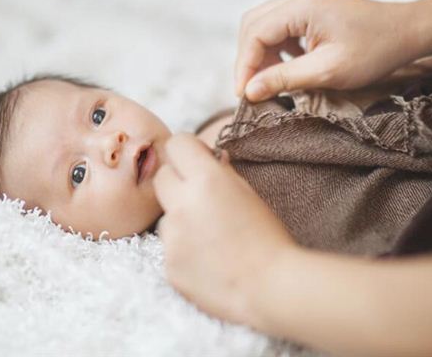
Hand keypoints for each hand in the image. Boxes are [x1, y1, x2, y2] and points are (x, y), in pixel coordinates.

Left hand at [154, 133, 293, 323]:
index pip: (177, 144)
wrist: (270, 287)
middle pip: (161, 176)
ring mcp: (172, 236)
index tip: (196, 160)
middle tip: (200, 196)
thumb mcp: (249, 193)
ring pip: (165, 215)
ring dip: (180, 219)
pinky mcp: (168, 264)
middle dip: (177, 181)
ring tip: (209, 237)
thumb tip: (208, 157)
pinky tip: (207, 259)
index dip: (187, 150)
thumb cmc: (268, 238)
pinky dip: (183, 249)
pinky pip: (168, 247)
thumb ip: (222, 172)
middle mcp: (183, 203)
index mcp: (207, 180)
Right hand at [234, 0, 418, 100]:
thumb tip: (249, 91)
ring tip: (269, 83)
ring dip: (260, 56)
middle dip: (248, 60)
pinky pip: (280, 29)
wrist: (408, 32)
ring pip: (263, 27)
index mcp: (302, 6)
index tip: (244, 95)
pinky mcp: (311, 11)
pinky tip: (286, 69)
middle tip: (251, 90)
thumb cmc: (375, 50)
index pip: (255, 34)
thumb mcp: (327, 71)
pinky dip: (276, 51)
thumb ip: (284, 79)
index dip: (244, 67)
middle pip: (253, 26)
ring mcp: (305, 2)